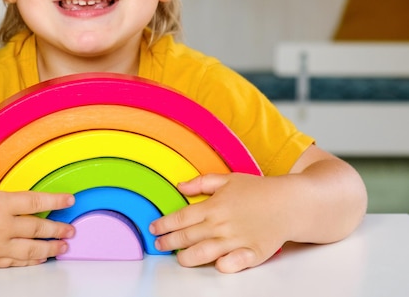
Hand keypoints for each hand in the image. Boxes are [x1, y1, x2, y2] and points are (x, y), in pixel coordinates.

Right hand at [0, 135, 74, 267]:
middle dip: (58, 229)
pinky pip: (14, 262)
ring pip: (31, 249)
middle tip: (72, 230)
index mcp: (0, 204)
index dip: (56, 200)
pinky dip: (29, 261)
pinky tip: (38, 259)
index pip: (35, 202)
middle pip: (38, 228)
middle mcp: (2, 227)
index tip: (70, 201)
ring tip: (63, 248)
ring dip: (50, 248)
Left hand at [149, 173, 290, 272]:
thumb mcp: (229, 179)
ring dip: (187, 257)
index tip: (153, 228)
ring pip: (204, 253)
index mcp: (214, 206)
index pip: (181, 217)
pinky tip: (215, 265)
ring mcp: (236, 240)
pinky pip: (234, 263)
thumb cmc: (258, 190)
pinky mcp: (252, 253)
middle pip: (187, 237)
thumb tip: (179, 186)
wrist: (290, 202)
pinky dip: (223, 265)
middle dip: (169, 242)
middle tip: (158, 245)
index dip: (164, 224)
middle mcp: (222, 224)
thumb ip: (202, 183)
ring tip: (178, 258)